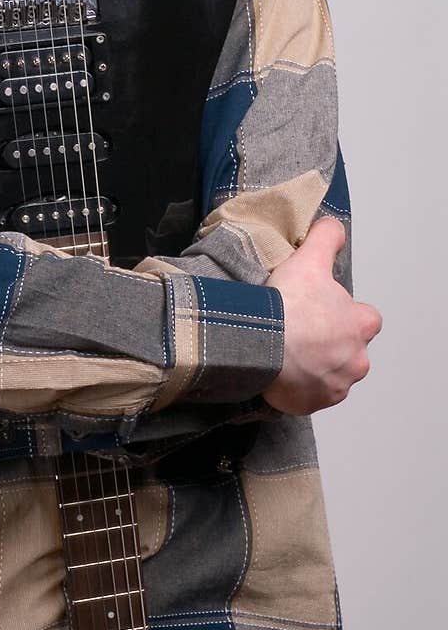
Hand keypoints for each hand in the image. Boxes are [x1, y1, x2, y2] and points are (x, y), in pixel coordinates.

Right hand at [263, 217, 381, 413]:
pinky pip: (310, 395)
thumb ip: (326, 238)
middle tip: (301, 331)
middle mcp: (356, 359)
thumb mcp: (309, 259)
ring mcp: (336, 384)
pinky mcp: (313, 403)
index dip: (346, 312)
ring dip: (315, 366)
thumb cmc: (288, 306)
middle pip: (349, 349)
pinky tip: (281, 371)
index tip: (324, 310)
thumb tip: (333, 227)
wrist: (263, 342)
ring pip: (331, 373)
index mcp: (360, 325)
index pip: (366, 318)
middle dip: (330, 343)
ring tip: (288, 351)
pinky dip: (299, 386)